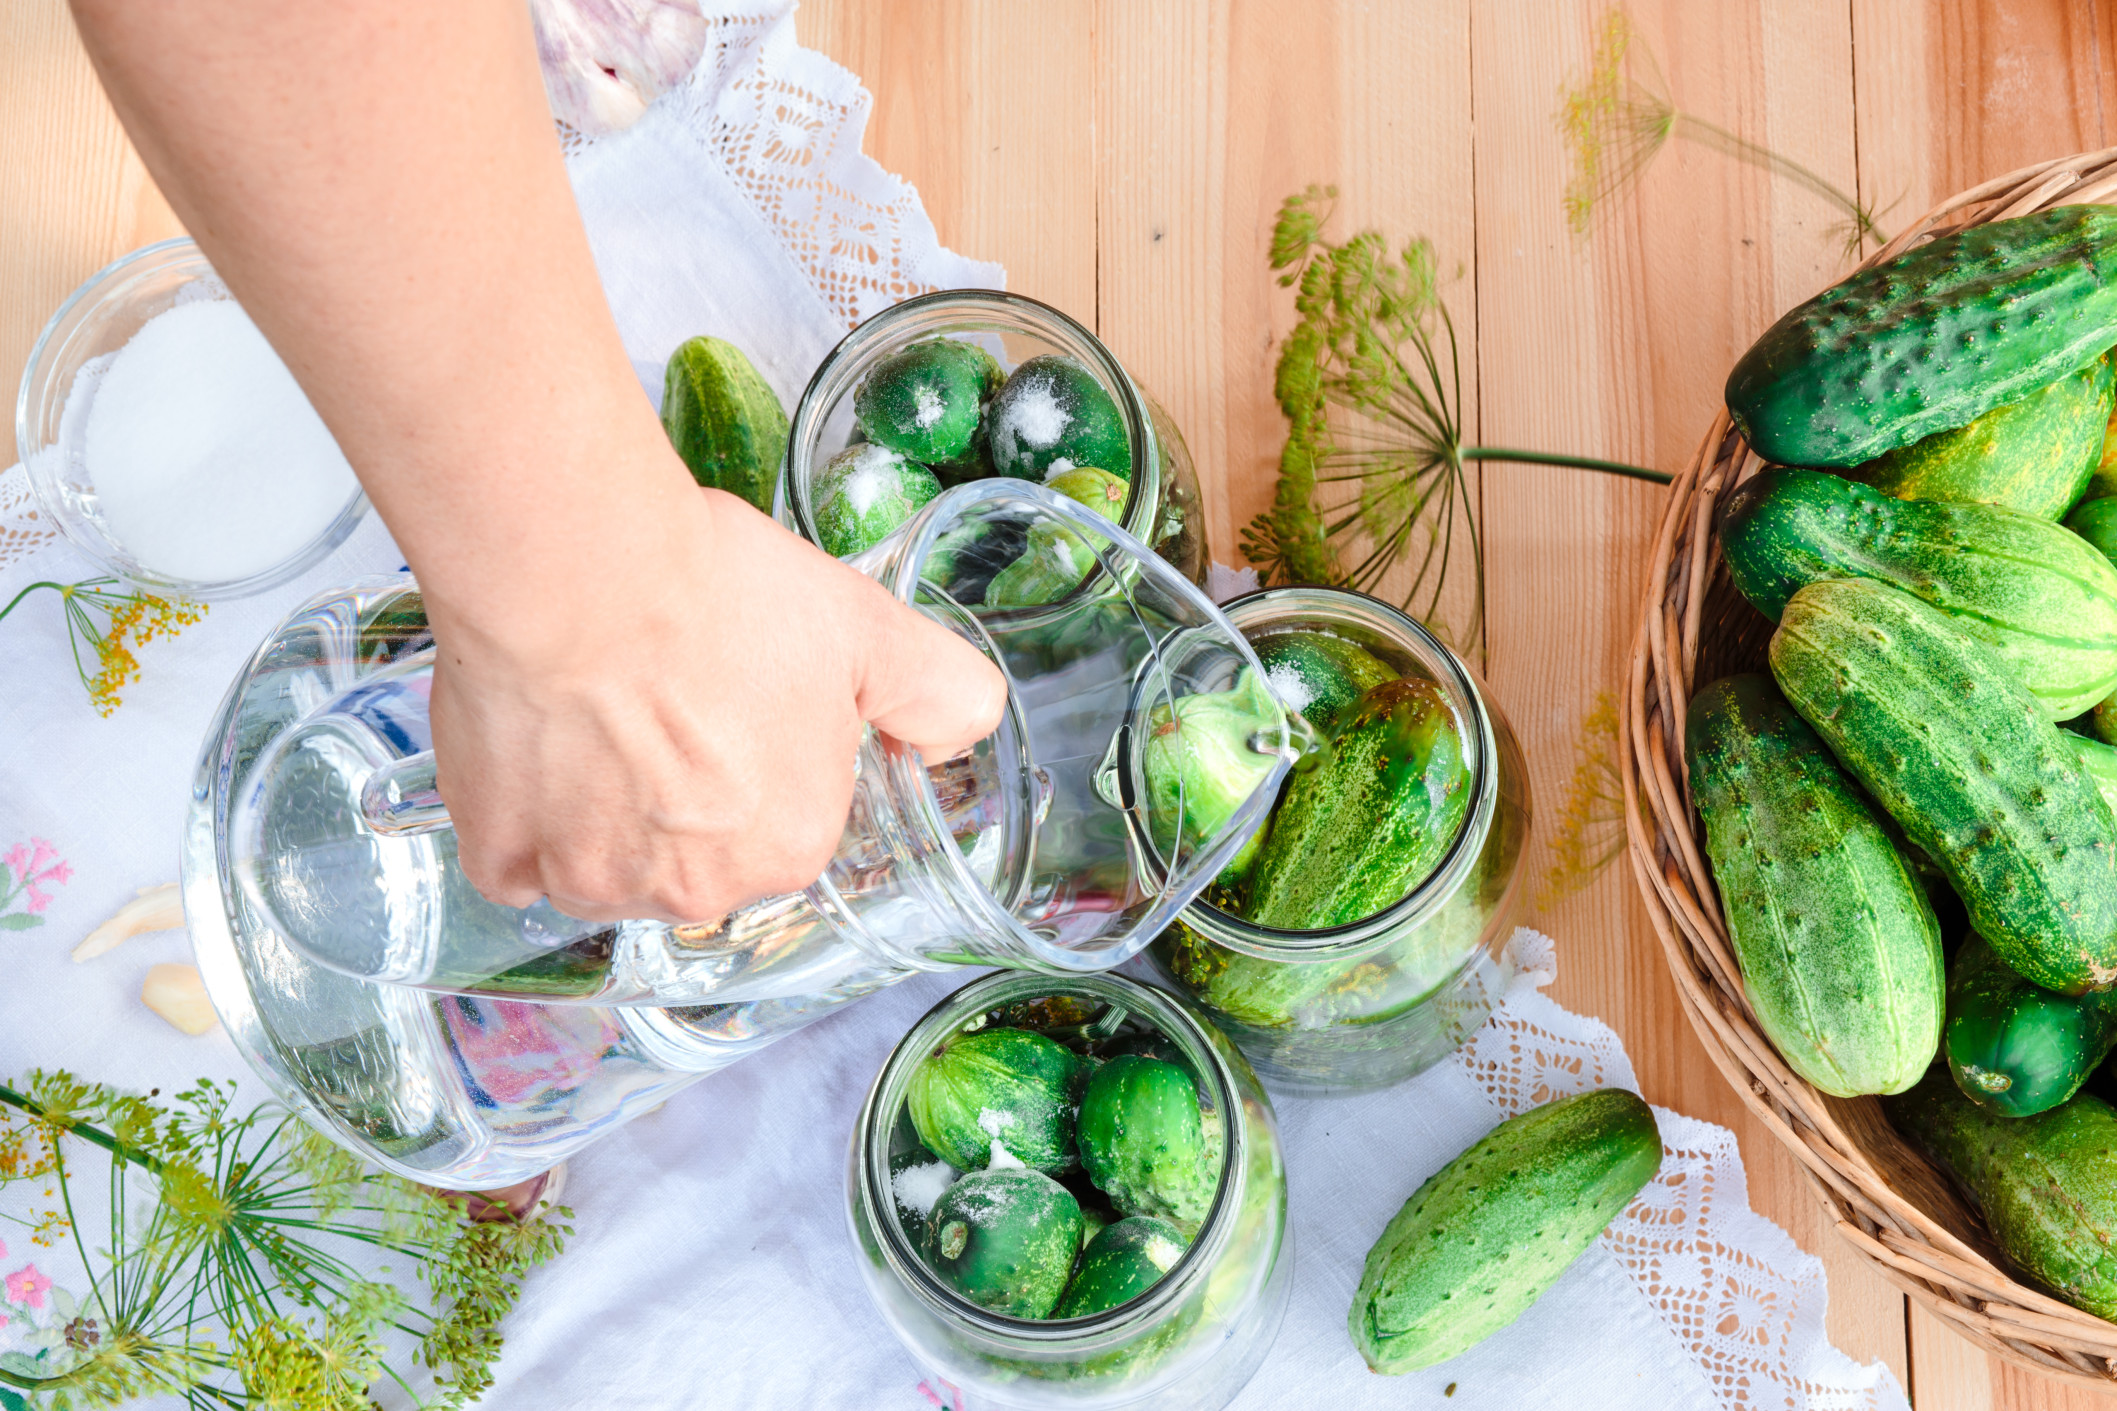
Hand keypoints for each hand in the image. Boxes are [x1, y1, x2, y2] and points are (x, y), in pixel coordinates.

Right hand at [426, 482, 1006, 924]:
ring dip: (601, 806)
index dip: (759, 750)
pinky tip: (536, 742)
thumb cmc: (723, 596)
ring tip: (596, 706)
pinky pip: (516, 855)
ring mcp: (592, 880)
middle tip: (661, 694)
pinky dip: (521, 813)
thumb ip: (941, 694)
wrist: (581, 570)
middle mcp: (696, 889)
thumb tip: (956, 736)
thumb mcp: (872, 629)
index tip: (731, 692)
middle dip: (682, 791)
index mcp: (791, 846)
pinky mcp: (500, 855)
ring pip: (605, 860)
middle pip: (694, 850)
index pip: (783, 817)